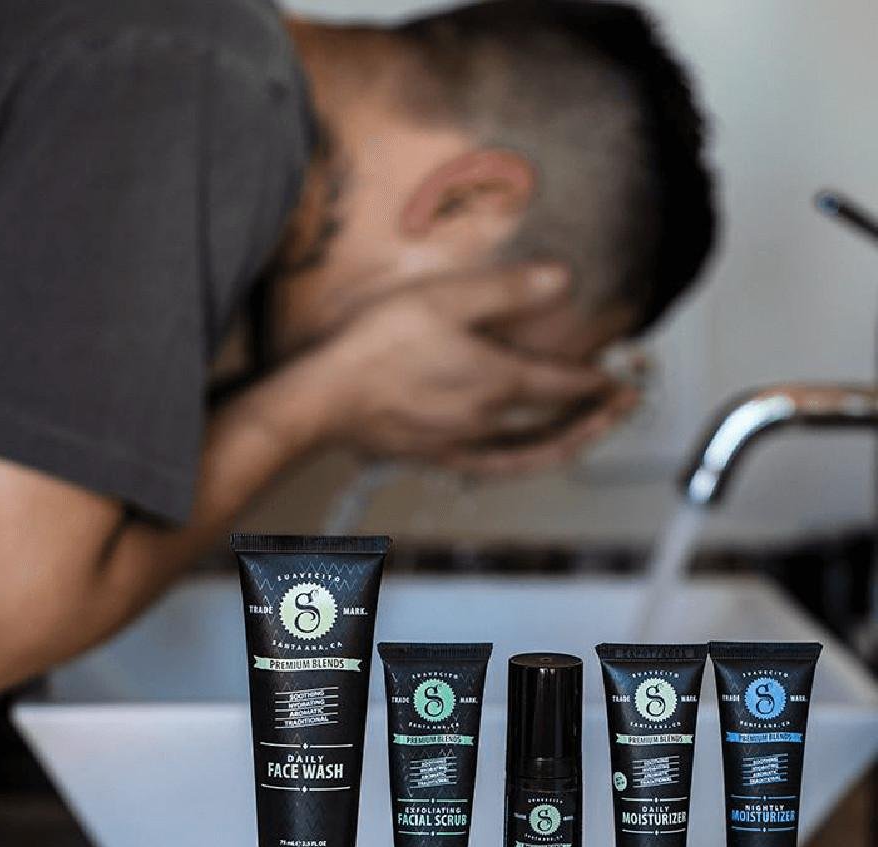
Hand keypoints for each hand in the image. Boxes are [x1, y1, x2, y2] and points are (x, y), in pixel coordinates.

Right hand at [314, 265, 636, 472]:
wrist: (323, 398)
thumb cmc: (376, 347)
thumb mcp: (446, 299)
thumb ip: (508, 289)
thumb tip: (561, 279)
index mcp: (496, 382)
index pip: (563, 386)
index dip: (599, 382)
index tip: (622, 379)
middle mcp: (486, 420)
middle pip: (555, 426)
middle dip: (596, 417)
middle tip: (624, 406)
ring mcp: (460, 444)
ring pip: (528, 453)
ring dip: (565, 444)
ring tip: (585, 437)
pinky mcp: (432, 455)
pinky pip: (489, 466)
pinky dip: (515, 461)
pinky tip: (516, 457)